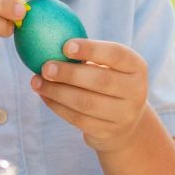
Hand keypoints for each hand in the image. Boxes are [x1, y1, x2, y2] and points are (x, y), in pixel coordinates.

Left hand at [34, 38, 151, 152]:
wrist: (124, 123)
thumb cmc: (109, 82)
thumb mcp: (109, 67)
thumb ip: (88, 55)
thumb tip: (50, 42)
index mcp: (137, 67)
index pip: (117, 55)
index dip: (91, 49)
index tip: (65, 46)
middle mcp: (136, 91)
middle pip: (101, 81)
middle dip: (69, 73)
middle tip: (45, 67)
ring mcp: (123, 115)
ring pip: (86, 103)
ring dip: (57, 91)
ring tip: (37, 81)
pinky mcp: (107, 132)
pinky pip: (77, 119)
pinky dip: (56, 106)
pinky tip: (44, 95)